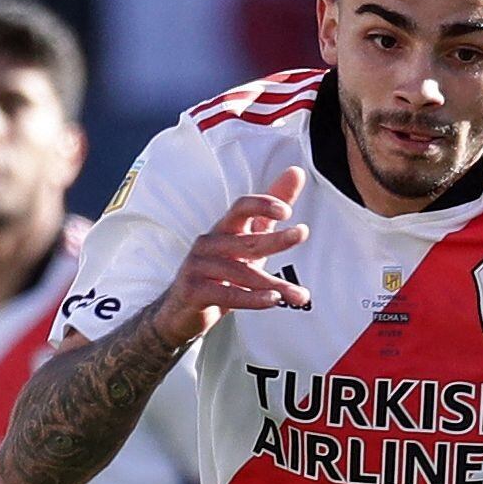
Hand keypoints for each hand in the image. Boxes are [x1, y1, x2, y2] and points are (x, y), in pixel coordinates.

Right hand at [149, 166, 312, 346]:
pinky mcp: (193, 290)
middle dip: (276, 238)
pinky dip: (252, 299)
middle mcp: (209, 243)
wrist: (180, 310)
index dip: (261, 204)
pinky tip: (273, 301)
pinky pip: (227, 293)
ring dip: (274, 284)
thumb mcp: (246, 242)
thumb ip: (270, 212)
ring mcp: (198, 266)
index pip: (240, 207)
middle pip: (246, 240)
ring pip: (241, 273)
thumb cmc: (219, 273)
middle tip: (302, 234)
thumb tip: (296, 173)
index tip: (287, 210)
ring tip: (299, 294)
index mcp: (224, 229)